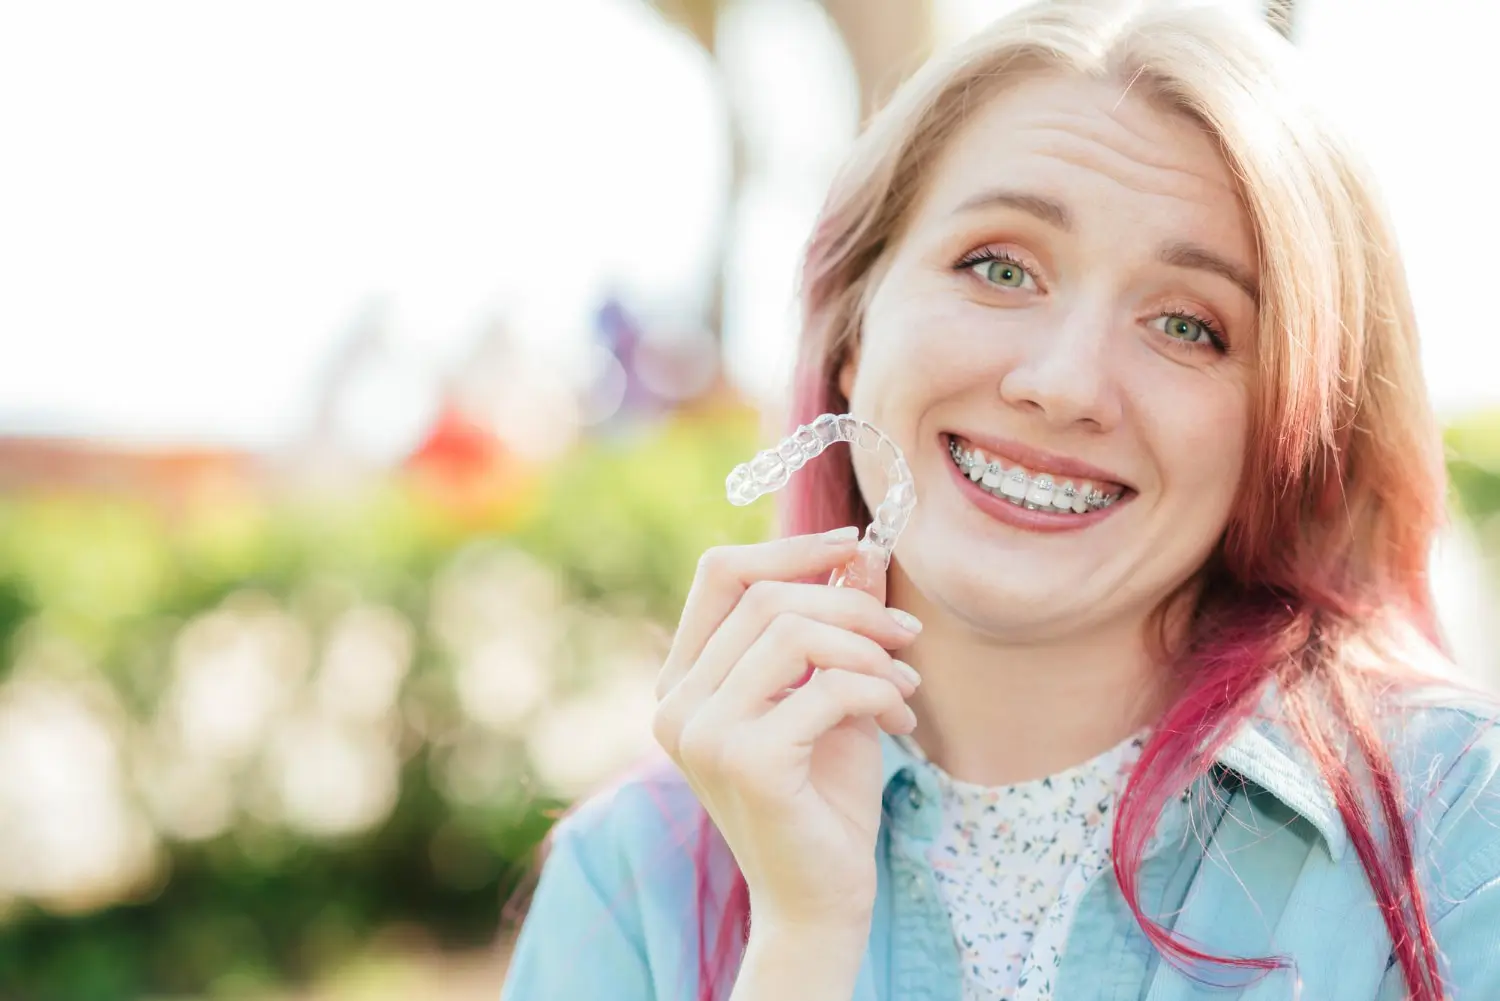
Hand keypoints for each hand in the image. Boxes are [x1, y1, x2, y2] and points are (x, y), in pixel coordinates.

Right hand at [652, 530, 921, 932]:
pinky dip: (877, 691)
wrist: (822, 897)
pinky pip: (826, 688)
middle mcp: (677, 704)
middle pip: (765, 597)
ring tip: (906, 683)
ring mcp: (703, 733)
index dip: (788, 548)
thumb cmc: (823, 795)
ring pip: (793, 634)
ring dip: (868, 650)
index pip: (719, 574)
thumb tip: (861, 552)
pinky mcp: (745, 760)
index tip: (855, 547)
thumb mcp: (831, 690)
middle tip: (907, 636)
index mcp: (683, 681)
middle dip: (851, 605)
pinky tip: (900, 719)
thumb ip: (834, 623)